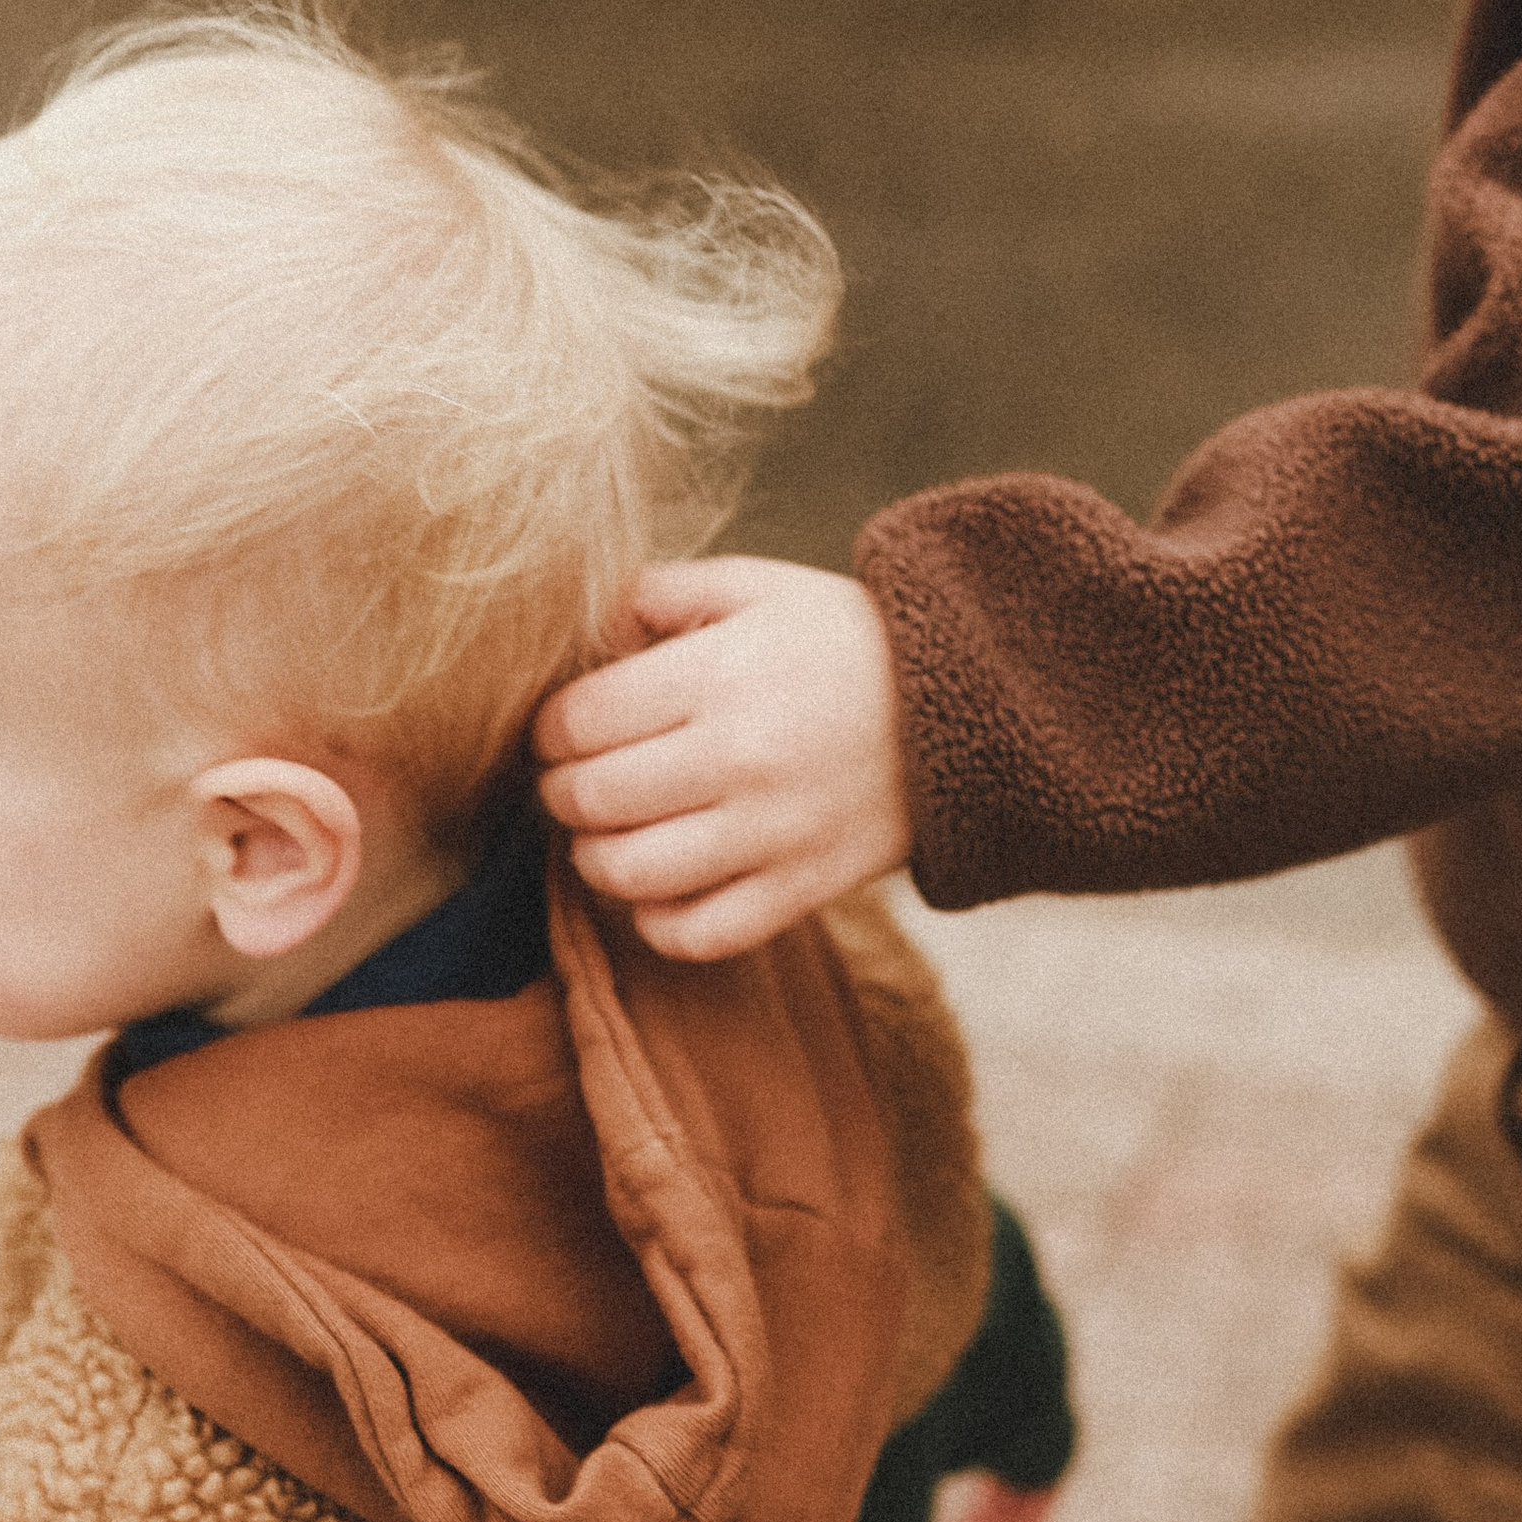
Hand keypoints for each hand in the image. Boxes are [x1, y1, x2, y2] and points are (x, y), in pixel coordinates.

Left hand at [534, 559, 910, 962]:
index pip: (578, 722)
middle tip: (574, 780)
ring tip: (607, 835)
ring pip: (631, 874)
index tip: (562, 729)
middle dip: (561, 792)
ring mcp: (774, 832)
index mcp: (720, 675)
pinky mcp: (805, 887)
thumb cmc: (847, 639)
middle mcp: (740, 758)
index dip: (549, 729)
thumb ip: (660, 595)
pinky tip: (659, 889)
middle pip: (591, 799)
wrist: (972, 700)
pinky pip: (699, 933)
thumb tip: (587, 638)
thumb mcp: (758, 587)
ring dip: (596, 859)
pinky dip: (657, 922)